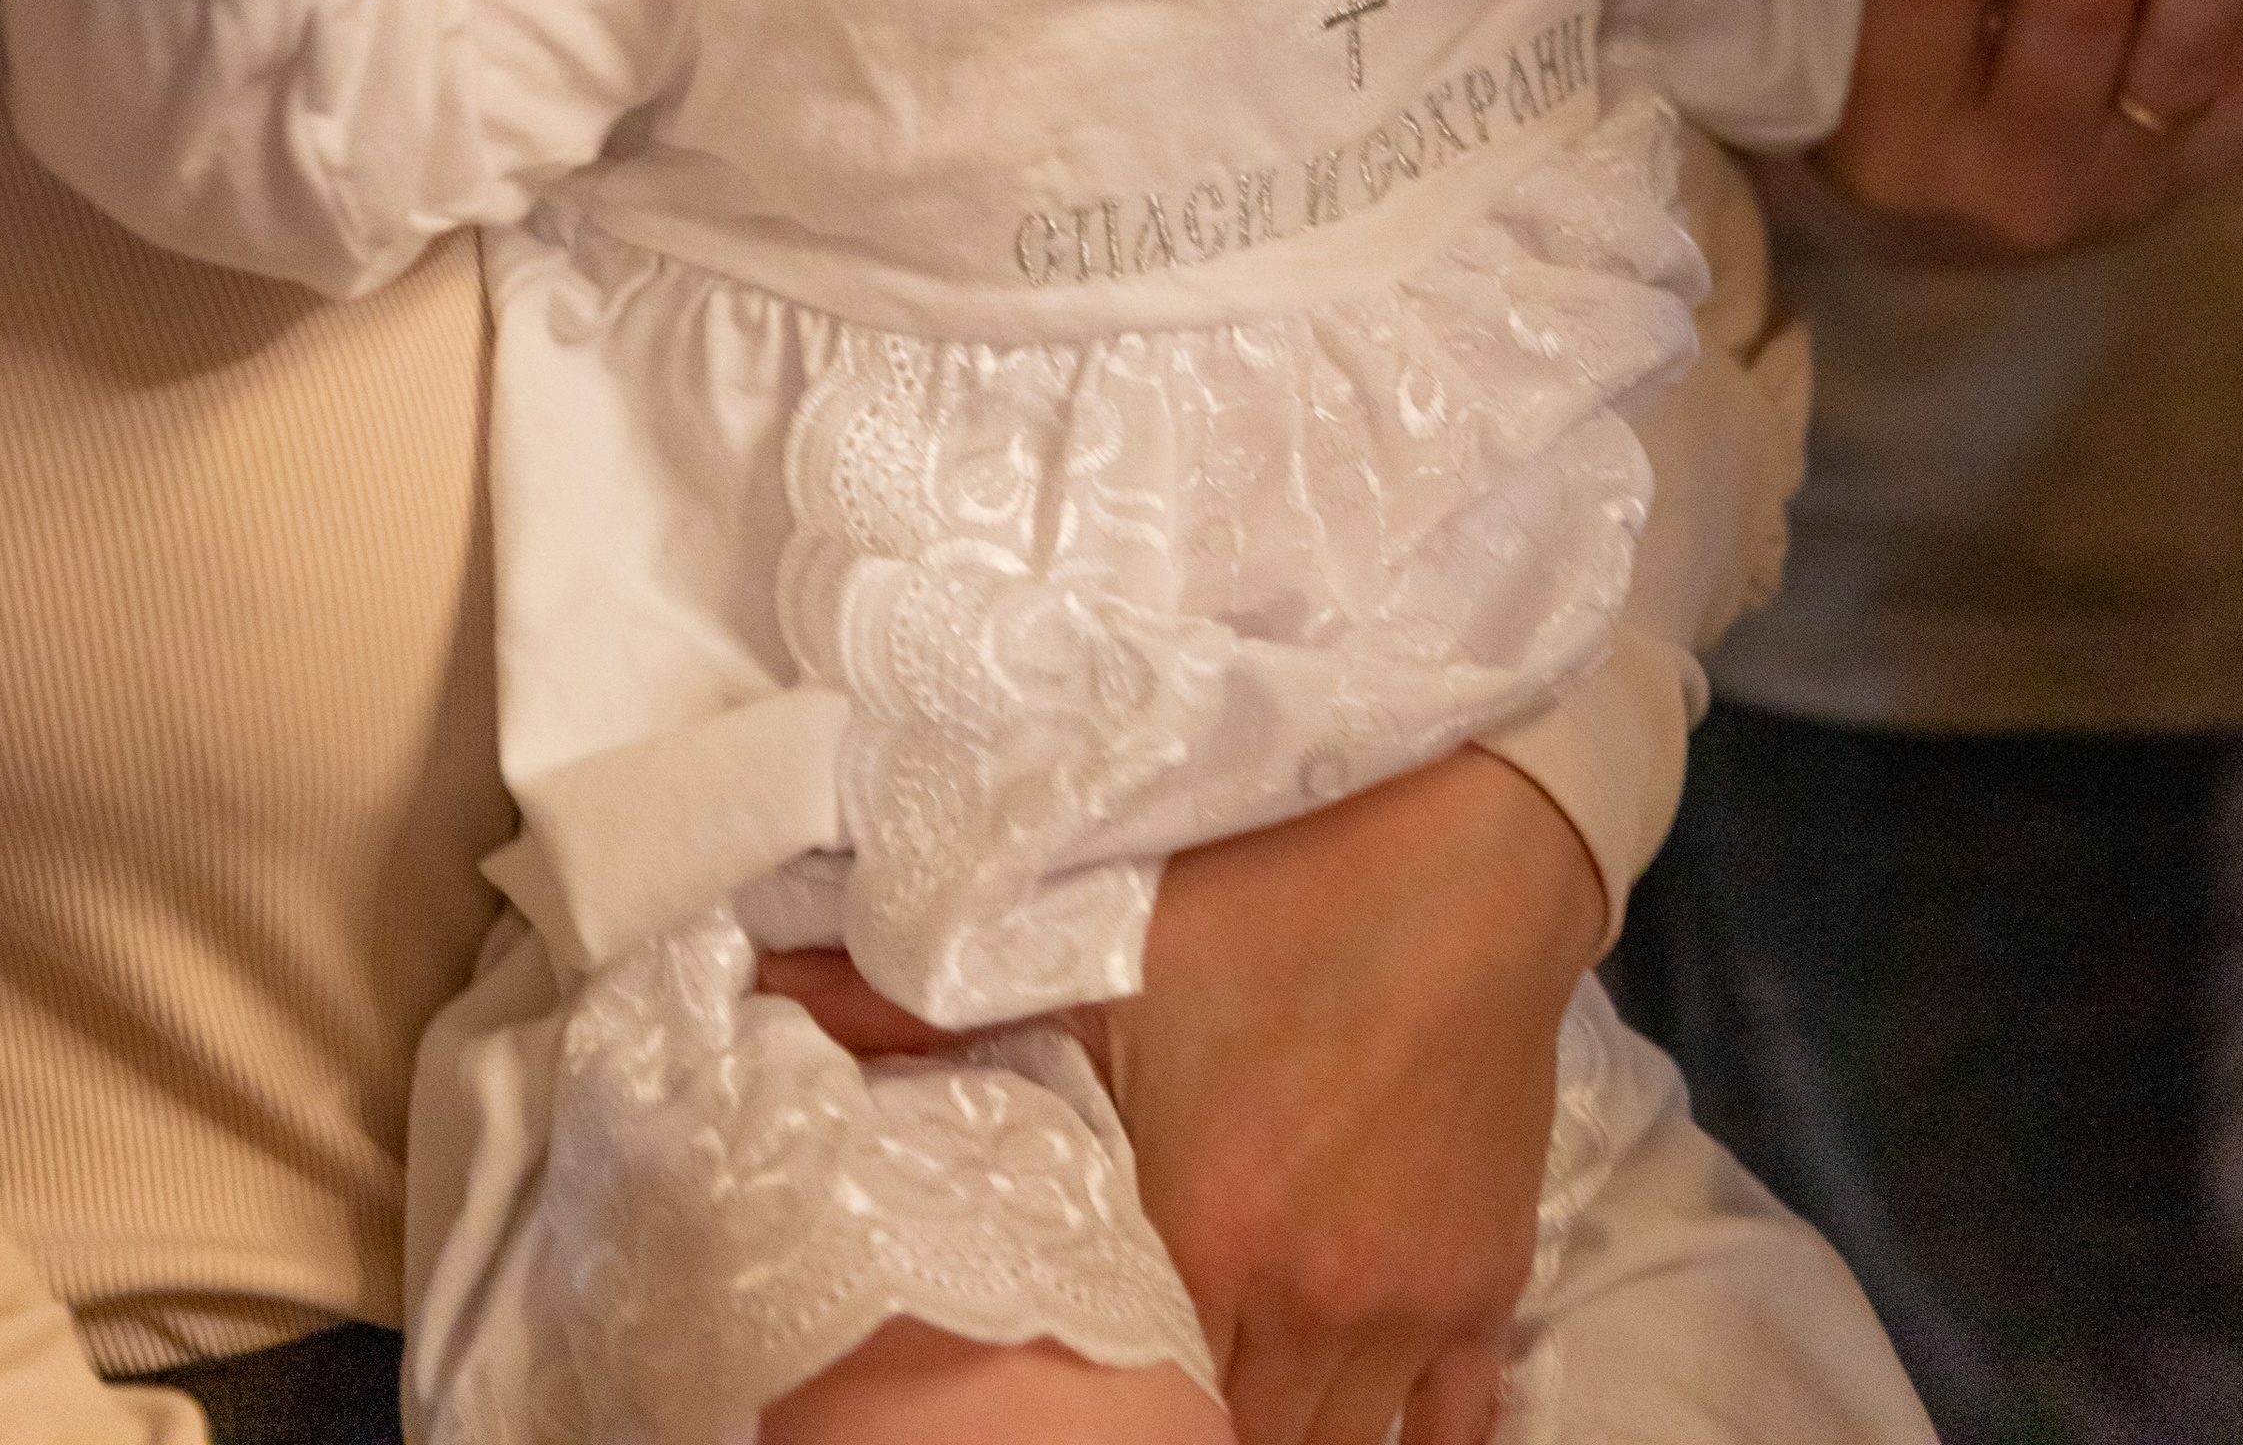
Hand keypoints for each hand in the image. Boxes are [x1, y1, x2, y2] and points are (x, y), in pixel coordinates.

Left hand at [758, 747, 1604, 1444]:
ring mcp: (1404, 1307)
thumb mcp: (1087, 939)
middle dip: (1180, 1441)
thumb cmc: (1270, 897)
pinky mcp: (1484, 1284)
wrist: (1461, 856)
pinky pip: (1451, 1433)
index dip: (1084, 1428)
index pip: (1128, 1413)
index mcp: (1195, 1236)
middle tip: (1125, 1408)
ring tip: (1220, 1410)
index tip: (1049, 1413)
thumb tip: (757, 996)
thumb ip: (909, 1003)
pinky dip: (1402, 1443)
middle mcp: (1304, 1303)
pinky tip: (1355, 1425)